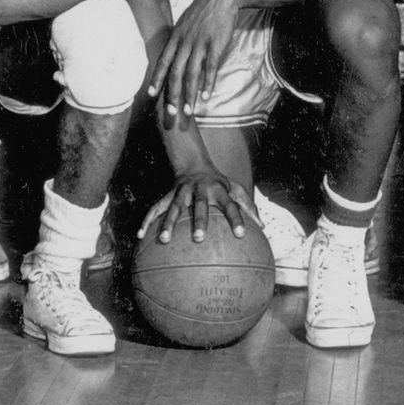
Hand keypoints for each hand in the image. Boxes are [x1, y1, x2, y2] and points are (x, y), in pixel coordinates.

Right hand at [136, 170, 253, 245]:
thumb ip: (248, 207)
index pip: (230, 205)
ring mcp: (182, 192)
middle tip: (199, 238)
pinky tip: (140, 235)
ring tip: (164, 240)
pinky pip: (156, 208)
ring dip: (169, 223)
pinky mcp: (168, 195)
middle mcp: (199, 190)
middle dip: (198, 220)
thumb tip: (263, 227)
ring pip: (174, 207)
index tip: (241, 234)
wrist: (194, 164)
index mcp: (218, 190)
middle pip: (199, 205)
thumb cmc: (219, 183)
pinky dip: (147, 220)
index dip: (236, 218)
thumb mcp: (235, 189)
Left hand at [147, 0, 242, 117]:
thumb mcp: (184, 24)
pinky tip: (206, 95)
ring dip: (189, 95)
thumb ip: (179, 40)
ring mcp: (200, 44)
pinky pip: (210, 68)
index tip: (151, 95)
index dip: (156, 79)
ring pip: (191, 74)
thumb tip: (174, 56)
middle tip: (170, 113)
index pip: (162, 62)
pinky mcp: (215, 45)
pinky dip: (208, 83)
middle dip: (172, 95)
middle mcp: (184, 43)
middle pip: (175, 73)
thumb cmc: (203, 12)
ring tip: (189, 111)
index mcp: (175, 38)